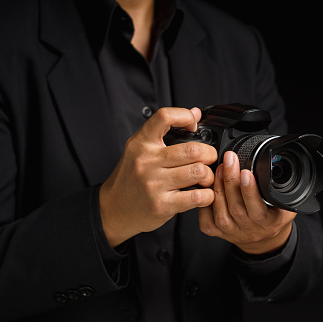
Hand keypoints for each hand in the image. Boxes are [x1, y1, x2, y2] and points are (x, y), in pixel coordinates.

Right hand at [99, 107, 216, 246]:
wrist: (113, 209)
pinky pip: (197, 197)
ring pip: (199, 172)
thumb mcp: (140, 150)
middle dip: (209, 154)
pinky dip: (207, 196)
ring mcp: (154, 184)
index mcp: (141, 143)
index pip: (165, 117)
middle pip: (193, 149)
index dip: (185, 117)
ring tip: (205, 178)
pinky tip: (203, 194)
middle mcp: (147, 161)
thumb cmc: (130, 179)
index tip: (193, 126)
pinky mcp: (162, 205)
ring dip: (210, 176)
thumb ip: (166, 131)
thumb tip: (195, 112)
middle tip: (209, 159)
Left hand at [198, 151, 296, 254]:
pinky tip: (207, 187)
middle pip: (236, 208)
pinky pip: (207, 221)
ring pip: (221, 213)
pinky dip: (205, 203)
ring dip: (218, 188)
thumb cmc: (274, 217)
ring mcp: (232, 233)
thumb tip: (280, 169)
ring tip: (219, 168)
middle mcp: (250, 230)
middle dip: (231, 180)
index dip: (250, 192)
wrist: (265, 240)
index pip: (258, 211)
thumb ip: (283, 192)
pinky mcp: (218, 233)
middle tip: (229, 159)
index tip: (246, 172)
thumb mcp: (287, 205)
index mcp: (269, 223)